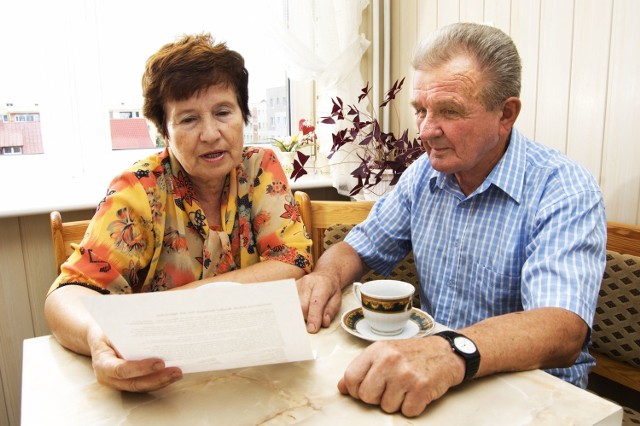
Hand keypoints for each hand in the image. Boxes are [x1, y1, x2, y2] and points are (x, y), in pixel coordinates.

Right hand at [87, 326, 181, 391]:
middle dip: (157, 378)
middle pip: (135, 383)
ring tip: (178, 373)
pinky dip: (159, 380)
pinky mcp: (127, 383)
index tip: (160, 363)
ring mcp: (117, 383)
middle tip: (176, 371)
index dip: (141, 368)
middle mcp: (108, 378)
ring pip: (141, 387)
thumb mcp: (112, 327)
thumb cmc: (107, 330)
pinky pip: (144, 384)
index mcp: (102, 362)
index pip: (121, 370)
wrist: (98, 338)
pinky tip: (172, 373)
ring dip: (162, 381)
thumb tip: (155, 324)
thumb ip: (127, 330)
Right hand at [296, 272, 342, 332]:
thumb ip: (330, 311)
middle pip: (302, 306)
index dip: (314, 317)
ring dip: (300, 314)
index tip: (312, 329)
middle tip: (313, 321)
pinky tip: (298, 311)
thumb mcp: (337, 299)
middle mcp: (307, 282)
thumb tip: (323, 323)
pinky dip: (295, 310)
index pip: (316, 302)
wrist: (324, 275)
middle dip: (306, 318)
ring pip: (294, 305)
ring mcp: (297, 284)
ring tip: (307, 314)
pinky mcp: (291, 288)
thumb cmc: (331, 289)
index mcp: (322, 284)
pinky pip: (289, 302)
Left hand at [337, 336, 464, 416]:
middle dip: (377, 398)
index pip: (351, 377)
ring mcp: (406, 374)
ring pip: (387, 407)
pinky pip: (407, 411)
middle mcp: (389, 360)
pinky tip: (417, 392)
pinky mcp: (422, 387)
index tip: (365, 389)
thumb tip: (341, 387)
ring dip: (397, 402)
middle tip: (390, 388)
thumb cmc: (412, 354)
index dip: (356, 389)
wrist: (445, 353)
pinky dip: (412, 407)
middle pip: (366, 396)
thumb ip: (362, 368)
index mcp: (377, 350)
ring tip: (406, 387)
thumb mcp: (384, 353)